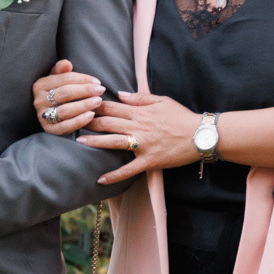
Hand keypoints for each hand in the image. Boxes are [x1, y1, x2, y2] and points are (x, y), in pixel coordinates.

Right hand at [34, 58, 104, 136]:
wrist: (48, 115)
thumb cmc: (57, 93)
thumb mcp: (56, 80)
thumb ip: (62, 71)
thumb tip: (67, 63)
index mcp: (40, 85)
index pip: (64, 79)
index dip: (82, 79)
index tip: (98, 82)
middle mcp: (39, 100)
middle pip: (65, 93)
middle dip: (85, 91)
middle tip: (101, 90)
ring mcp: (43, 116)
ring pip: (65, 110)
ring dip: (84, 105)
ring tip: (98, 102)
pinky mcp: (49, 130)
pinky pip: (65, 126)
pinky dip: (79, 121)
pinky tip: (91, 116)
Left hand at [76, 90, 200, 185]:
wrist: (200, 135)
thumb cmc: (181, 116)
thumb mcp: (162, 100)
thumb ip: (139, 97)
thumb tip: (118, 94)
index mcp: (140, 112)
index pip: (112, 106)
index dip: (95, 105)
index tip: (82, 104)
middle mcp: (138, 127)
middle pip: (108, 122)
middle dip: (89, 121)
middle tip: (73, 121)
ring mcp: (143, 144)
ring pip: (113, 142)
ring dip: (94, 142)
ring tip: (79, 142)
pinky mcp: (149, 160)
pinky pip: (128, 169)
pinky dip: (114, 175)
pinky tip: (100, 179)